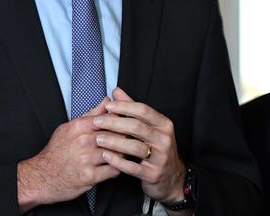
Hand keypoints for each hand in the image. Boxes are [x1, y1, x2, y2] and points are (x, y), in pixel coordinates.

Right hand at [17, 97, 120, 212]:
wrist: (41, 177)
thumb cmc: (56, 152)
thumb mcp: (69, 128)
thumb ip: (91, 114)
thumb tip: (107, 100)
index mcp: (80, 126)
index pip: (110, 119)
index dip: (122, 121)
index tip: (129, 124)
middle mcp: (84, 141)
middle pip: (117, 135)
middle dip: (127, 137)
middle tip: (134, 138)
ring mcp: (87, 159)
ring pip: (118, 152)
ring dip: (124, 153)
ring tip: (128, 152)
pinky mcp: (90, 176)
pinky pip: (114, 170)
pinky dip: (118, 168)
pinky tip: (118, 166)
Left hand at [93, 87, 186, 203]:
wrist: (171, 177)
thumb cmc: (156, 148)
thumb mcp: (149, 127)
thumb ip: (132, 108)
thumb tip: (117, 91)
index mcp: (164, 124)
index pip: (143, 110)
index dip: (124, 106)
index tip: (108, 105)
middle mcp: (164, 139)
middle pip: (137, 127)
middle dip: (114, 123)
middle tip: (97, 121)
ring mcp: (160, 157)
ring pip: (134, 147)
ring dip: (114, 142)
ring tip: (98, 138)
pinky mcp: (153, 174)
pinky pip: (132, 167)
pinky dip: (117, 161)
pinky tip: (105, 156)